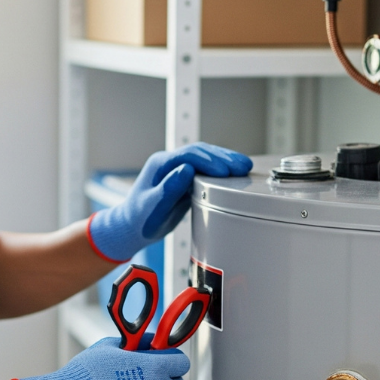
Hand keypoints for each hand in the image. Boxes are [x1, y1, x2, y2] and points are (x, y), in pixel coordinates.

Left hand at [89, 143, 251, 261]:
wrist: (134, 227)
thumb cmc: (140, 219)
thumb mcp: (153, 207)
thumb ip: (169, 188)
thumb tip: (187, 169)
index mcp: (160, 165)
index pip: (188, 156)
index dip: (208, 161)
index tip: (224, 171)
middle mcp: (170, 163)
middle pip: (200, 152)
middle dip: (222, 158)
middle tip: (242, 166)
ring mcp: (179, 169)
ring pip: (206, 158)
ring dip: (225, 161)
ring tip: (245, 166)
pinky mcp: (186, 179)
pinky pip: (206, 169)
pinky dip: (222, 170)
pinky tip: (236, 173)